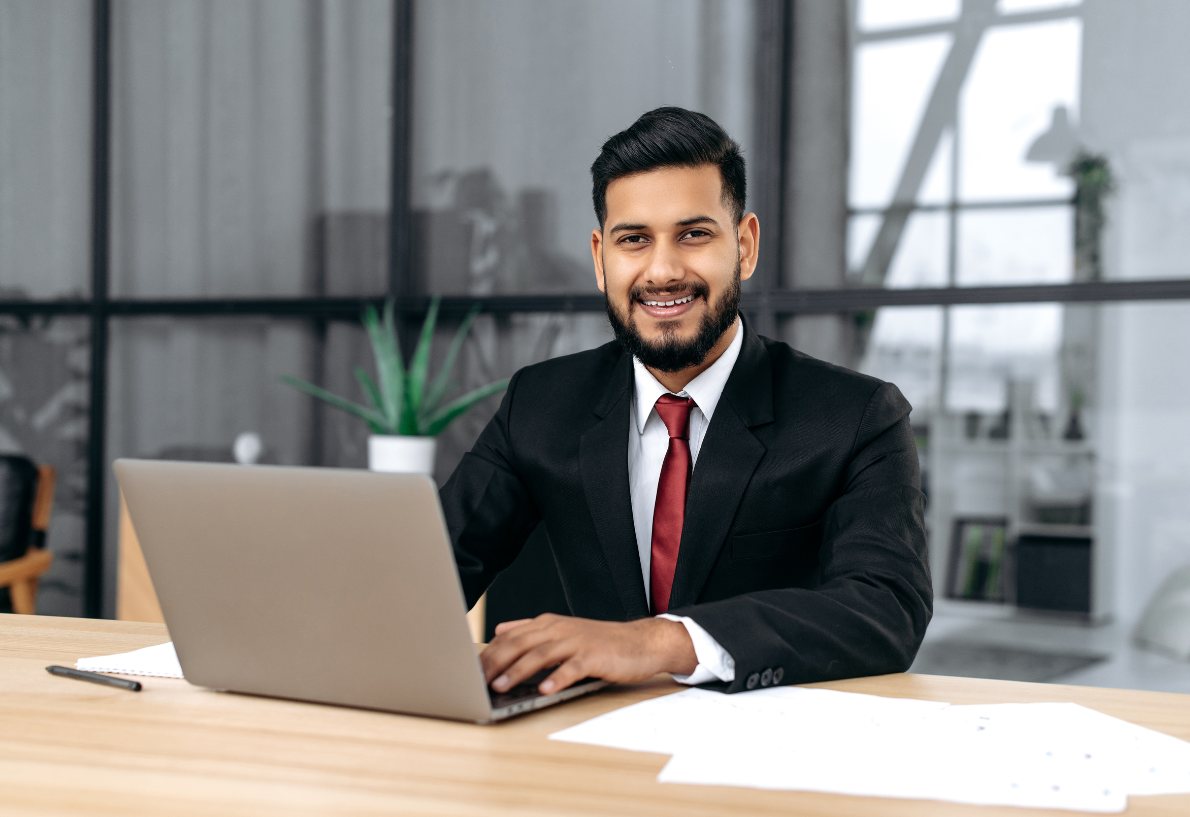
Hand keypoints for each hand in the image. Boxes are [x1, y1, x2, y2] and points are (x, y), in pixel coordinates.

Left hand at [481, 614, 697, 694]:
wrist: (640, 642)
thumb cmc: (599, 642)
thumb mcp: (562, 632)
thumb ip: (530, 630)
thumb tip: (500, 630)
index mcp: (548, 624)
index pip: (510, 637)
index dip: (488, 653)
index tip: (468, 671)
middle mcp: (559, 630)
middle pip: (520, 644)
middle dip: (495, 663)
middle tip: (476, 681)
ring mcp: (577, 642)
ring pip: (540, 655)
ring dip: (518, 671)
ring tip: (500, 687)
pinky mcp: (594, 657)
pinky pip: (572, 668)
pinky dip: (556, 678)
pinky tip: (544, 690)